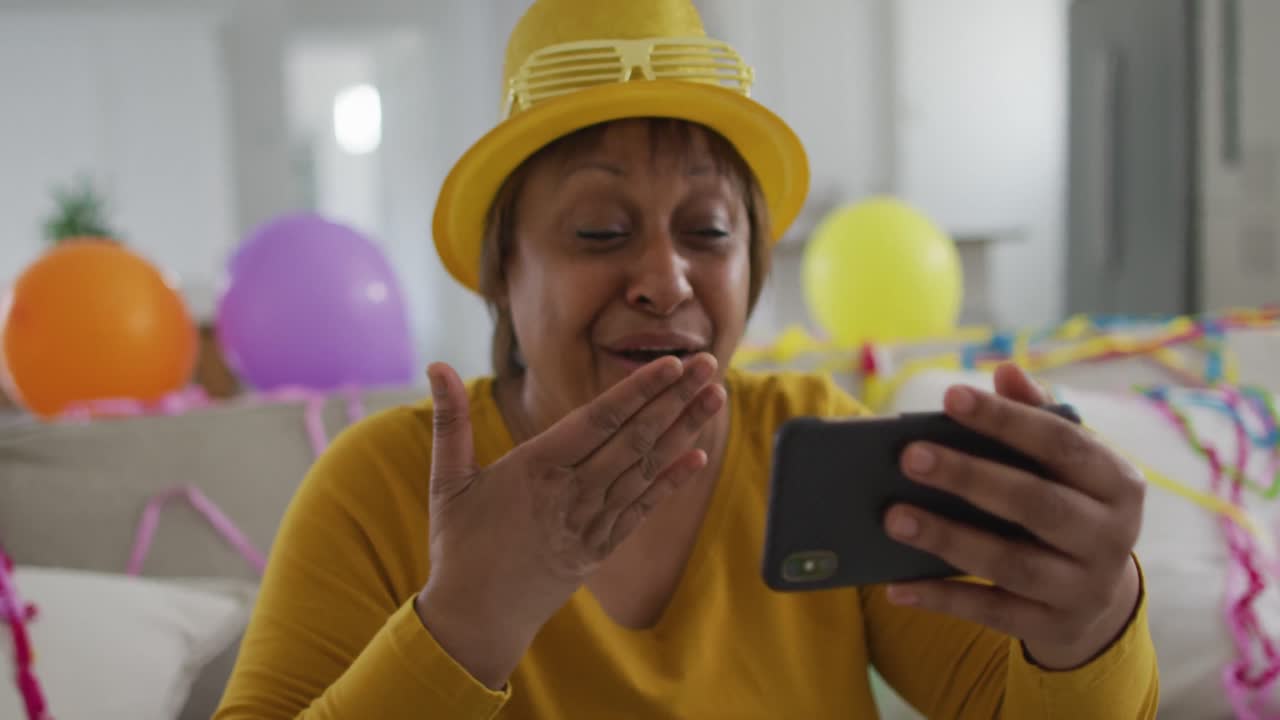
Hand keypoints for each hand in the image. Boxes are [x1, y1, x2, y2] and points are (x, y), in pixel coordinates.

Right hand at [415, 354, 723, 687]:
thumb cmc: (459, 545)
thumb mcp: (446, 480)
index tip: (670, 363)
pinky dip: (672, 482)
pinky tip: (698, 456)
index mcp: (536, 469)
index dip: (638, 390)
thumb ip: (449, 419)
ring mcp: (591, 523)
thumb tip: (436, 366)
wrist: (476, 620)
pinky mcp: (601, 547)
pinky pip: (644, 508)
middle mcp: (571, 494)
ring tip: (714, 396)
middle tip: (708, 364)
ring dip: (683, 431)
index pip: (599, 420)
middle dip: (675, 399)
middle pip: (634, 438)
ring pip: (645, 468)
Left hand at [882, 363, 1144, 669]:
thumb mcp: (1067, 463)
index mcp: (1119, 483)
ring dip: (947, 539)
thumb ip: (1038, 415)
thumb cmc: (1069, 504)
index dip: (1005, 420)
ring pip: (1010, 563)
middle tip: (908, 456)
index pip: (1061, 444)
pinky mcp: (1053, 628)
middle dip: (969, 477)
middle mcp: (1111, 538)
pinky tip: (897, 586)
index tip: (949, 396)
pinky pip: (991, 612)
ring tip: (892, 517)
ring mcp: (1085, 589)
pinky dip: (942, 599)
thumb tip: (1006, 371)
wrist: (1099, 597)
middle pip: (1035, 504)